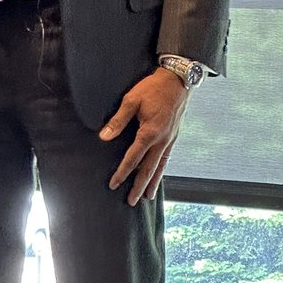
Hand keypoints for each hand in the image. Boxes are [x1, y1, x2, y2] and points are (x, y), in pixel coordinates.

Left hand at [99, 67, 188, 205]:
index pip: (132, 158)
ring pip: (160, 166)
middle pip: (149, 169)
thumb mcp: (131, 100)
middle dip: (139, 186)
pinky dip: (161, 170)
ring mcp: (170, 140)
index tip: (113, 184)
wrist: (178, 81)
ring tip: (147, 197)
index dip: (122, 172)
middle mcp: (161, 140)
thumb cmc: (153, 88)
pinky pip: (167, 158)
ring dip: (152, 182)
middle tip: (131, 201)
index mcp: (149, 132)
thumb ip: (118, 120)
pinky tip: (158, 175)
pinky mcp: (174, 136)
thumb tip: (104, 137)